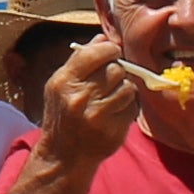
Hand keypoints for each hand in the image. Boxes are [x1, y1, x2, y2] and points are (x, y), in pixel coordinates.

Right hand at [35, 31, 156, 171]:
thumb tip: (103, 37)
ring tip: (114, 96)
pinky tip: (116, 112)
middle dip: (118, 71)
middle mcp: (79, 98)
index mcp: (64, 82)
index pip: (94, 53)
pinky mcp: (113, 131)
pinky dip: (128, 107)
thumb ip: (81, 60)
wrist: (64, 156)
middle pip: (115, 69)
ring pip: (127, 88)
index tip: (113, 53)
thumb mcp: (61, 86)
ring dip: (125, 89)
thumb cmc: (63, 115)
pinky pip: (132, 108)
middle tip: (112, 78)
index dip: (109, 49)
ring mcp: (96, 116)